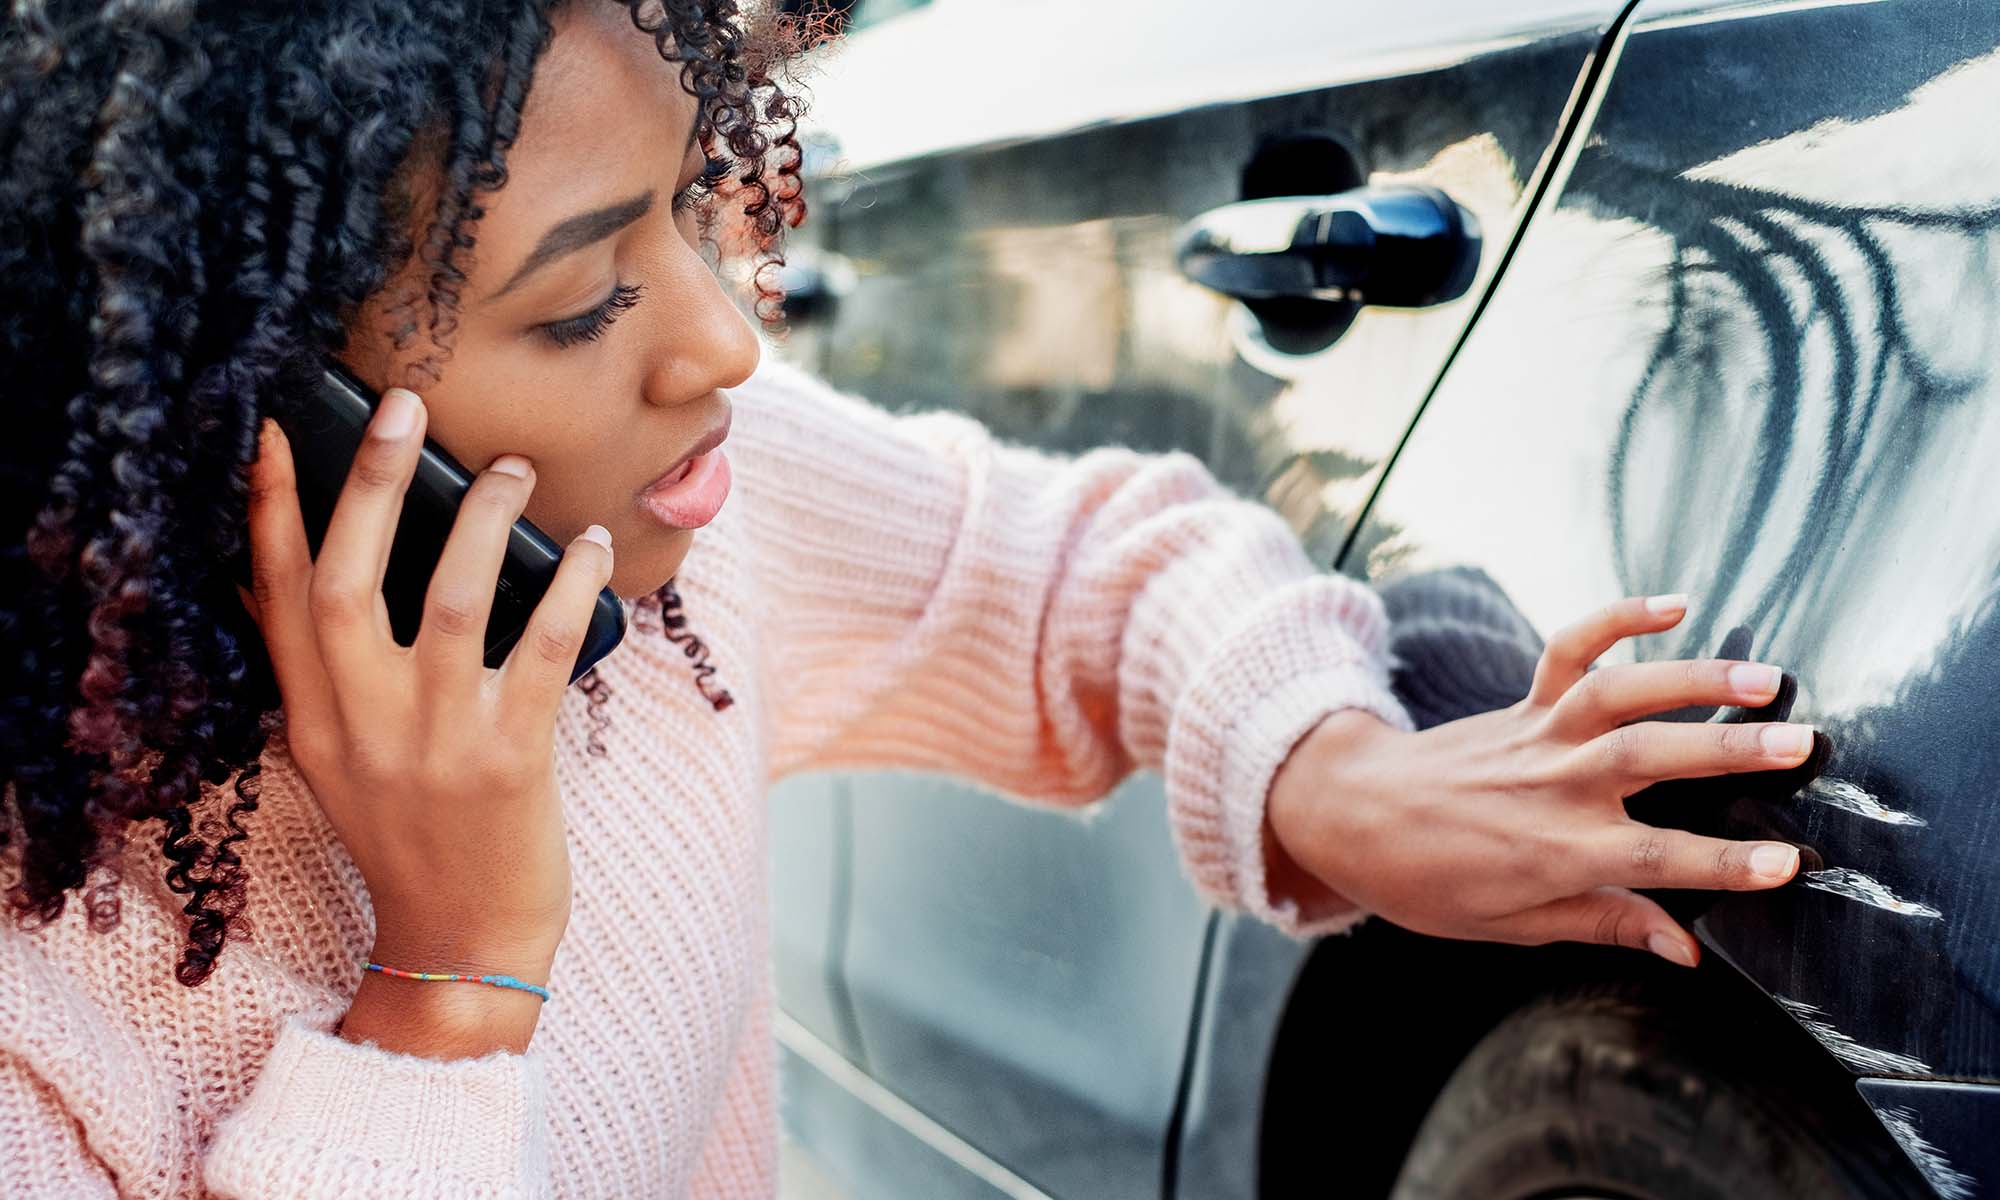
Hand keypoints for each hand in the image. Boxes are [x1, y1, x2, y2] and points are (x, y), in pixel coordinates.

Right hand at [238, 387, 612, 997]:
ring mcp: (436, 745)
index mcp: (312, 720)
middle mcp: (360, 727)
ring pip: (455, 601)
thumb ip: (328, 676)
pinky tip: (590, 546)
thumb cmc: (412, 837)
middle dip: (369, 484)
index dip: (270, 511)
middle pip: (349, 581)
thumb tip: (317, 572)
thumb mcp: (340, 760)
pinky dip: (571, 588)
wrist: (462, 945)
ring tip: (513, 467)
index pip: (276, 597)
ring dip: (484, 521)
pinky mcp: (512, 761)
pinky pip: (545, 650)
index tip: (273, 430)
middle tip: (402, 405)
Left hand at [1265, 592, 1810, 967]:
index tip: (1787, 863)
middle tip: (1802, 746)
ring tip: (1765, 678)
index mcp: (1554, 852)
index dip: (1722, 864)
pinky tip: (1673, 603)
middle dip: (1728, 754)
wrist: (1352, 817)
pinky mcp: (1524, 703)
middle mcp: (1552, 786)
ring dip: (1692, 680)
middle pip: (1649, 761)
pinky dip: (1616, 618)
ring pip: (1620, 696)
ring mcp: (1538, 736)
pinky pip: (1569, 650)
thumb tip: (1685, 948)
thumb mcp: (1511, 926)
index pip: (1653, 858)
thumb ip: (1603, 924)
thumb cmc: (1430, 882)